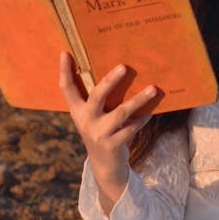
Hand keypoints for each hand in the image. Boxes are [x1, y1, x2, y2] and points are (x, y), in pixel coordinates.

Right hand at [59, 52, 156, 203]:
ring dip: (139, 99)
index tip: (65, 52)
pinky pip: (132, 127)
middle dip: (110, 80)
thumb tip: (117, 69)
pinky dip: (142, 118)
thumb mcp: (94, 116)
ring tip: (154, 88)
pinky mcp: (113, 145)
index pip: (67, 89)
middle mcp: (85, 121)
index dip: (64, 71)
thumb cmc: (102, 132)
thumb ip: (97, 98)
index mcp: (78, 111)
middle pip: (97, 96)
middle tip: (124, 66)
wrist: (105, 167)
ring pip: (121, 112)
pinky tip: (151, 111)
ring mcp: (99, 134)